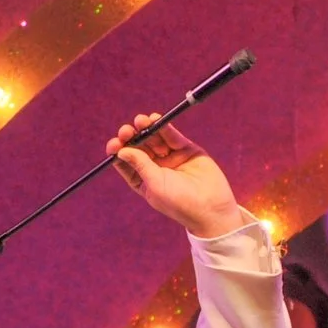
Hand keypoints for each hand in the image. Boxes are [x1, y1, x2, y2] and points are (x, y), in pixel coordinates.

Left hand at [108, 114, 246, 237]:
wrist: (212, 208)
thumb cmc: (180, 202)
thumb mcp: (155, 184)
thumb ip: (140, 164)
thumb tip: (121, 151)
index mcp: (143, 180)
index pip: (126, 162)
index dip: (119, 151)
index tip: (115, 144)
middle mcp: (155, 167)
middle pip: (139, 147)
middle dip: (131, 137)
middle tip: (127, 130)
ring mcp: (171, 157)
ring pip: (154, 138)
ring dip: (146, 128)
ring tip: (142, 120)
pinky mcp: (186, 150)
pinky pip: (172, 136)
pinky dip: (164, 127)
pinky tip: (156, 120)